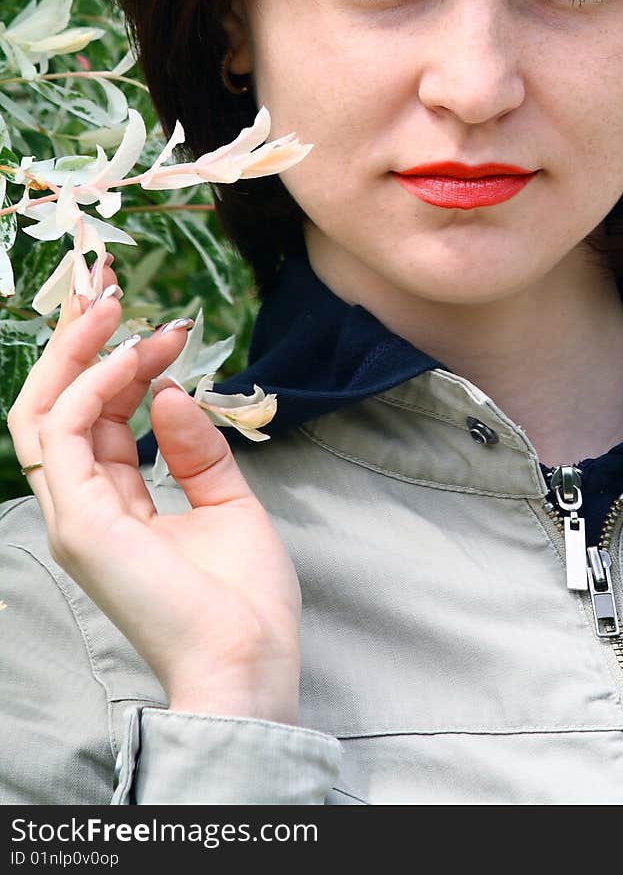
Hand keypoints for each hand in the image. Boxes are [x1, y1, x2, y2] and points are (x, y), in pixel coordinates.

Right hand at [6, 257, 301, 724]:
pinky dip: (94, 385)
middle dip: (76, 344)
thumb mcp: (227, 502)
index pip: (91, 420)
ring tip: (120, 307)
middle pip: (52, 408)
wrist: (251, 663)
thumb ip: (195, 448)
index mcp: (111, 507)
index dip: (116, 365)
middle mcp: (82, 509)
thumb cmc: (243, 599)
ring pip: (40, 412)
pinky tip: (136, 356)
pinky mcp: (81, 522)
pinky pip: (64, 434)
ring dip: (79, 351)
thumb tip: (168, 393)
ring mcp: (74, 517)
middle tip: (110, 289)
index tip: (164, 328)